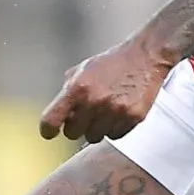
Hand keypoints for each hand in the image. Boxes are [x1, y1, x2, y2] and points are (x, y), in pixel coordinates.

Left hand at [39, 39, 177, 142]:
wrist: (145, 57)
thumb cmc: (113, 63)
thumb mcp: (84, 69)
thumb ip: (69, 89)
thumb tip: (59, 112)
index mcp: (77, 88)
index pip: (51, 120)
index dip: (48, 129)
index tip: (50, 132)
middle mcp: (94, 101)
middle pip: (72, 133)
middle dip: (76, 126)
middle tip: (86, 114)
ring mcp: (114, 111)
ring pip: (94, 137)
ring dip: (97, 128)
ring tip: (106, 110)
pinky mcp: (132, 118)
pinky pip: (115, 136)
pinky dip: (115, 128)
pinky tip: (119, 113)